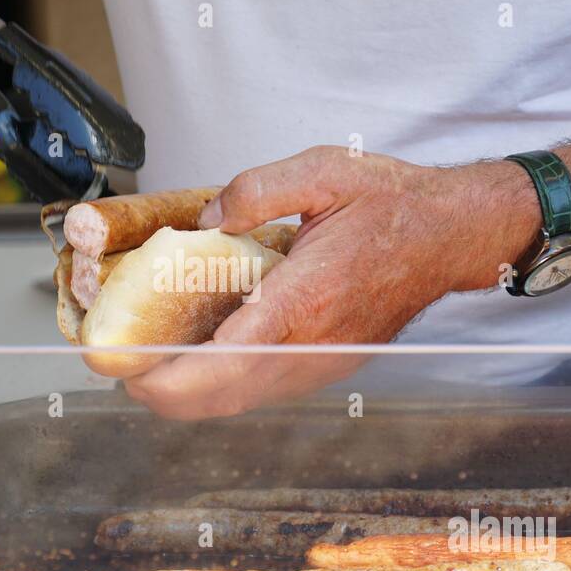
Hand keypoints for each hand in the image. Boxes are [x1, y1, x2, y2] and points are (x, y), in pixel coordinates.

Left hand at [123, 146, 539, 418]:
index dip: (168, 374)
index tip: (125, 369)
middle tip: (120, 366)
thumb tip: (204, 221)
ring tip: (147, 362)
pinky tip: (196, 356)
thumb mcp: (323, 170)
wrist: (451, 236)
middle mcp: (313, 345)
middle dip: (162, 392)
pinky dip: (219, 384)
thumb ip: (254, 190)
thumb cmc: (391, 203)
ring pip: (240, 400)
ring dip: (187, 393)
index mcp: (306, 298)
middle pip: (222, 395)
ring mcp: (323, 364)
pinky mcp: (327, 367)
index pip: (226, 358)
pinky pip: (261, 388)